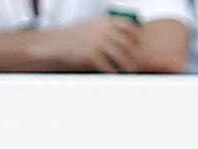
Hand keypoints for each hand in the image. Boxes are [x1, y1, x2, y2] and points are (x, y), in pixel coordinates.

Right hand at [32, 17, 154, 72]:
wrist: (57, 42)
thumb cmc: (74, 36)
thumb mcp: (91, 25)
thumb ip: (106, 28)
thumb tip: (119, 34)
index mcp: (104, 22)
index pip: (127, 25)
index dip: (136, 35)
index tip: (139, 44)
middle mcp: (103, 31)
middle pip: (126, 42)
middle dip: (135, 53)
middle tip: (140, 61)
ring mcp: (97, 43)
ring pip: (119, 55)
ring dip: (127, 64)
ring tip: (132, 70)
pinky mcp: (91, 55)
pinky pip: (107, 65)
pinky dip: (113, 71)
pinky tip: (117, 76)